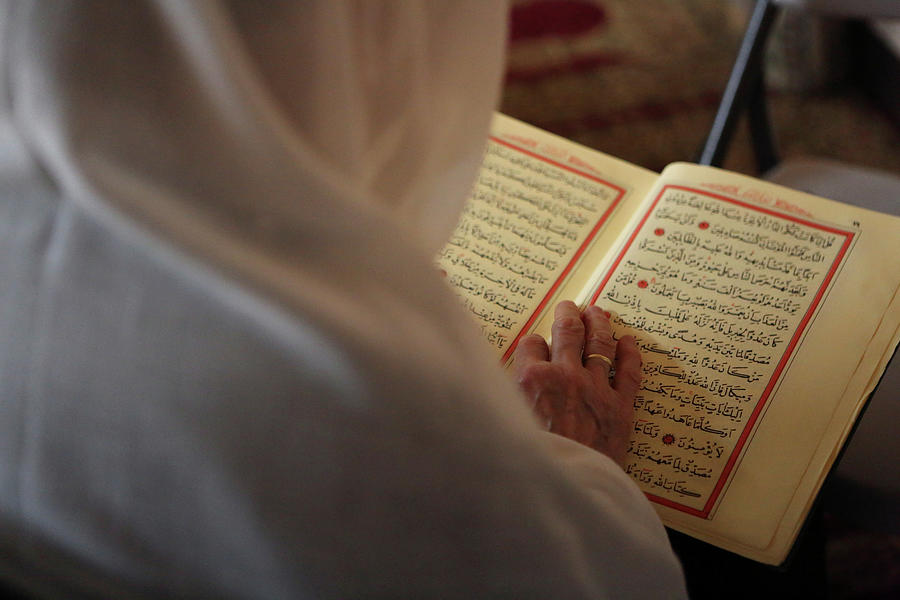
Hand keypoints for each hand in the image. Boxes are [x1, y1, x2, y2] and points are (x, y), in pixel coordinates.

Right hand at [514, 301, 641, 465]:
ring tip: (599, 312)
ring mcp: (595, 389)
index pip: (531, 344)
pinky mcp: (620, 408)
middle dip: (567, 314)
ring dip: (599, 323)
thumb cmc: (529, 462)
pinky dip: (630, 354)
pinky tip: (629, 342)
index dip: (533, 343)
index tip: (535, 344)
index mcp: (530, 379)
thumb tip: (503, 381)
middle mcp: (564, 376)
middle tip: (569, 306)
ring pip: (599, 344)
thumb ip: (506, 396)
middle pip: (567, 332)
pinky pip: (629, 372)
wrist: (566, 491)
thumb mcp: (504, 423)